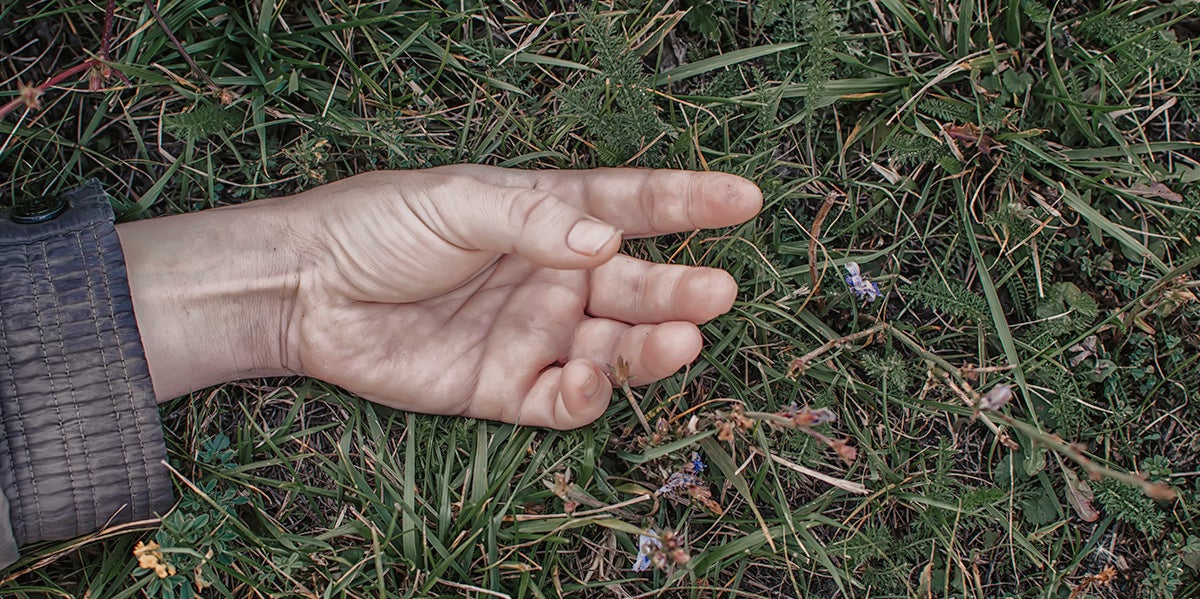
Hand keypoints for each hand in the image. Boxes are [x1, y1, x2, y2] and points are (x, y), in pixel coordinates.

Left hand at [117, 166, 761, 428]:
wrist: (307, 291)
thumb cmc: (380, 226)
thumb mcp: (457, 201)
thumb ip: (533, 220)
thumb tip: (607, 240)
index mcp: (549, 218)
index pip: (632, 205)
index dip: (688, 202)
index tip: (744, 199)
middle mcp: (553, 277)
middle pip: (634, 285)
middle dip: (679, 288)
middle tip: (716, 290)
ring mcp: (534, 335)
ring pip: (612, 348)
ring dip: (648, 348)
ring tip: (678, 340)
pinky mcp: (507, 389)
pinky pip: (562, 399)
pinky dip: (585, 396)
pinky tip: (590, 380)